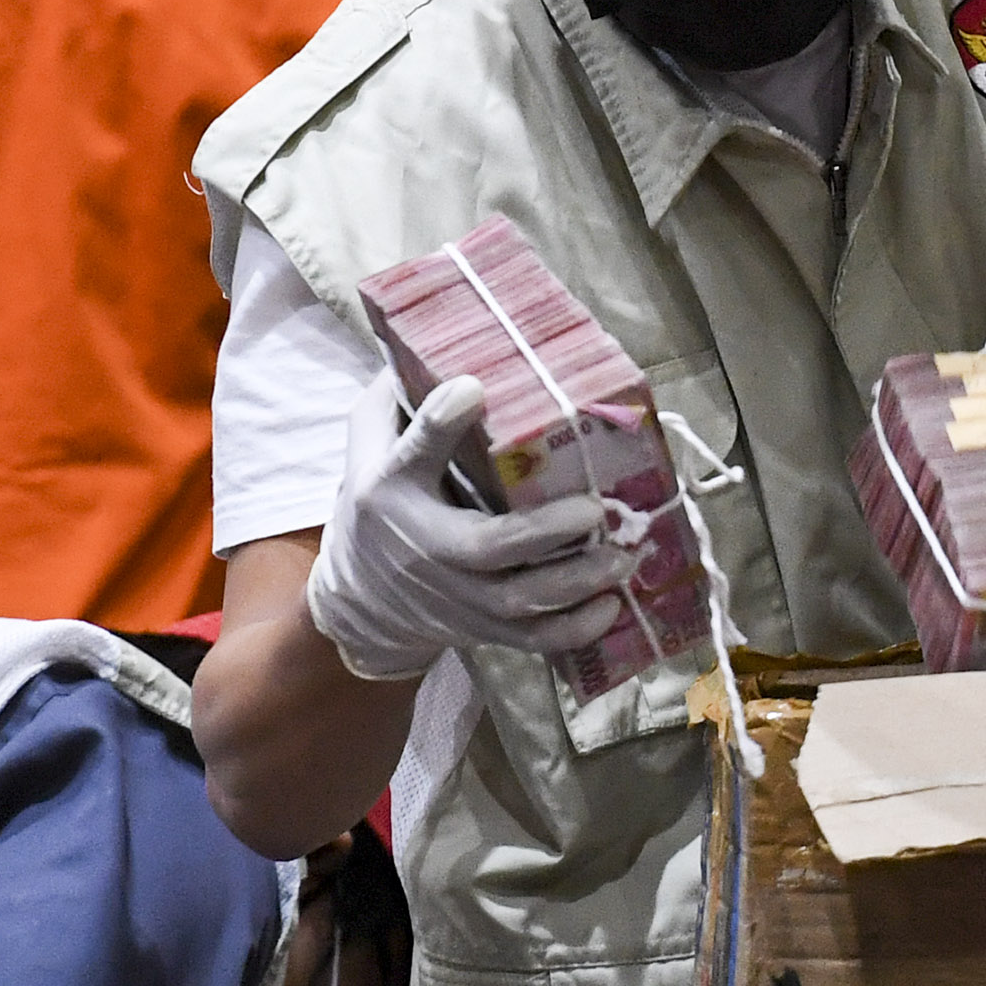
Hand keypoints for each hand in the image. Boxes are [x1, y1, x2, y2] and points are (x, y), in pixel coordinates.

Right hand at [299, 370, 635, 683]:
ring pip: (522, 601)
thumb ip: (389, 408)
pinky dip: (575, 630)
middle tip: (598, 508)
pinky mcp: (486, 629)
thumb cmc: (379, 512)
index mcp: (395, 493)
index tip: (473, 386)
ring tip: (624, 556)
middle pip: (489, 547)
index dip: (440, 420)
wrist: (361, 603)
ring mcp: (461, 598)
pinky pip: (534, 640)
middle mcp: (429, 550)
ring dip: (578, 582)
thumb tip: (421, 345)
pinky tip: (613, 605)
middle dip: (547, 532)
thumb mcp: (366, 455)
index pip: (414, 452)